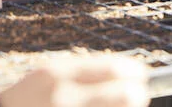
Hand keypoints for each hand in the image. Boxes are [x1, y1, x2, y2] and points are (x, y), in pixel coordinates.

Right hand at [0, 55, 148, 106]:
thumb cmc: (29, 99)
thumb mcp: (49, 75)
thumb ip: (83, 72)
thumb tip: (126, 72)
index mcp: (58, 74)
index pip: (113, 69)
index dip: (134, 71)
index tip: (142, 74)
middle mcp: (64, 97)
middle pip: (124, 96)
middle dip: (137, 94)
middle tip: (139, 94)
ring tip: (125, 106)